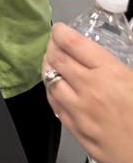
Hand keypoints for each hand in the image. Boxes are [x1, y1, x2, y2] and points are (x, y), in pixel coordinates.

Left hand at [43, 23, 132, 162]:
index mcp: (109, 73)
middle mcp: (90, 90)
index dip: (60, 32)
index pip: (72, 43)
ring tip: (53, 63)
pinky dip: (52, 91)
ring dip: (48, 68)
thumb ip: (114, 64)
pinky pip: (55, 106)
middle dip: (52, 47)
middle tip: (55, 44)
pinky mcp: (77, 132)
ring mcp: (80, 113)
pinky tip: (56, 88)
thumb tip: (97, 53)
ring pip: (50, 81)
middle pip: (56, 59)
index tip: (59, 30)